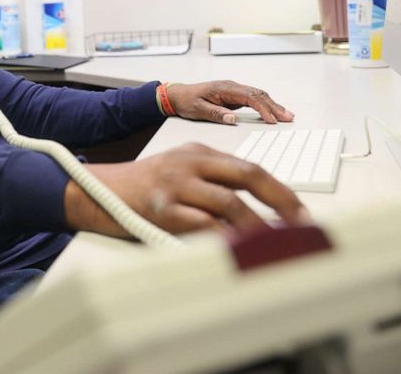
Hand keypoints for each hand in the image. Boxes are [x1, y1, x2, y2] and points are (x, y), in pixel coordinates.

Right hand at [64, 143, 309, 237]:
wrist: (99, 191)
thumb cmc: (143, 186)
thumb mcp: (180, 169)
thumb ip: (214, 180)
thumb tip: (257, 209)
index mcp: (199, 152)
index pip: (250, 168)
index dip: (281, 192)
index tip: (300, 213)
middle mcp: (190, 163)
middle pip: (248, 176)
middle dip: (281, 202)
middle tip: (301, 226)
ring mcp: (176, 185)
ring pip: (229, 202)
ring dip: (258, 225)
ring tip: (276, 243)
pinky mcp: (162, 208)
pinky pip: (202, 224)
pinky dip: (226, 237)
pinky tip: (240, 248)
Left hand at [166, 80, 292, 124]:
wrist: (178, 96)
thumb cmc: (187, 102)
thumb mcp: (198, 110)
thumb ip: (216, 114)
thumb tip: (233, 119)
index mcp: (224, 89)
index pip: (250, 97)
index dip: (263, 108)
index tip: (272, 120)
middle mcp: (232, 87)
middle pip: (258, 94)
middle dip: (274, 106)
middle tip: (288, 118)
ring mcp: (234, 91)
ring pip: (258, 96)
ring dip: (273, 105)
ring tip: (287, 116)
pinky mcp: (234, 96)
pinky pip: (253, 99)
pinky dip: (265, 106)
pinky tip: (273, 113)